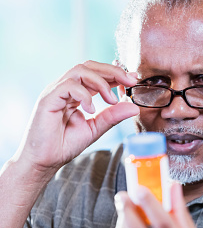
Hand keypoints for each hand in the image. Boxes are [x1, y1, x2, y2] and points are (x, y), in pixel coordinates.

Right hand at [14, 60, 138, 177]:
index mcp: (76, 93)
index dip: (116, 73)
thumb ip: (112, 117)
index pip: (96, 74)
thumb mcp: (94, 129)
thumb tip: (134, 107)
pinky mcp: (48, 99)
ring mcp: (55, 91)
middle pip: (89, 66)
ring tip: (112, 100)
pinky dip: (84, 95)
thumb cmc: (64, 145)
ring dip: (101, 82)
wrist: (43, 161)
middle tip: (130, 81)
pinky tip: (91, 110)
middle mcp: (65, 88)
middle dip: (113, 71)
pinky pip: (68, 86)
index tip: (134, 79)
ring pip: (80, 70)